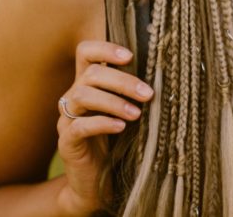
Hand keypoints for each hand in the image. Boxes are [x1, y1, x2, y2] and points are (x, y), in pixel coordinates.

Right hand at [56, 40, 153, 213]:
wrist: (96, 183)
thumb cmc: (117, 142)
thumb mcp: (127, 111)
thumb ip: (135, 92)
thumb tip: (166, 73)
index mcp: (87, 84)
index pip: (85, 52)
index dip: (104, 48)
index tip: (130, 56)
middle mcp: (73, 97)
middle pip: (90, 74)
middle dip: (123, 81)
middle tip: (148, 94)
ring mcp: (67, 119)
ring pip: (83, 96)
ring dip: (114, 101)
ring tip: (137, 114)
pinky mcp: (66, 142)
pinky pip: (79, 126)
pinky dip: (102, 123)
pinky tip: (121, 127)